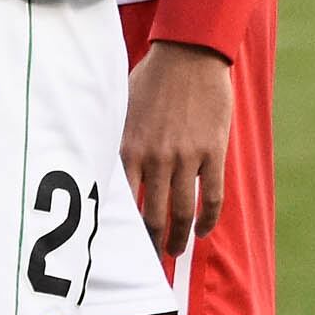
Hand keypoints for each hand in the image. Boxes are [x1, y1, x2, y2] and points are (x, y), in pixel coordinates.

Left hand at [122, 39, 234, 257]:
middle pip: (152, 216)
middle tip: (150, 260)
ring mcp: (187, 157)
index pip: (122, 203)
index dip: (122, 231)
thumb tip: (101, 172)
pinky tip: (204, 232)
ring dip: (179, 238)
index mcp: (129, 148)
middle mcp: (156, 158)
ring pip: (182, 212)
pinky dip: (208, 220)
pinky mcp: (213, 152)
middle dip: (150, 243)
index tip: (120, 248)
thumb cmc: (151, 79)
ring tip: (175, 251)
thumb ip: (115, 143)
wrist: (190, 54)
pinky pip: (211, 196)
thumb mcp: (121, 110)